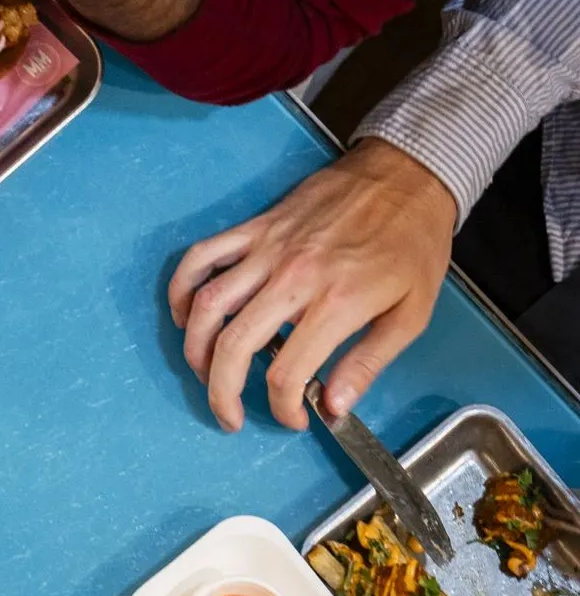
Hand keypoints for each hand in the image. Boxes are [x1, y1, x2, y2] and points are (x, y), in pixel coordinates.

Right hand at [167, 138, 456, 431]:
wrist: (404, 177)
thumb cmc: (413, 244)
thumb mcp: (410, 314)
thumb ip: (368, 364)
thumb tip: (334, 407)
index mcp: (335, 304)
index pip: (286, 374)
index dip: (283, 409)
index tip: (296, 418)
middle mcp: (293, 277)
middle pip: (234, 345)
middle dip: (222, 392)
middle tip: (230, 417)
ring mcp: (267, 249)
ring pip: (208, 304)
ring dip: (195, 347)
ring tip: (203, 372)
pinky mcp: (255, 226)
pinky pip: (203, 255)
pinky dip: (182, 287)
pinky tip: (185, 314)